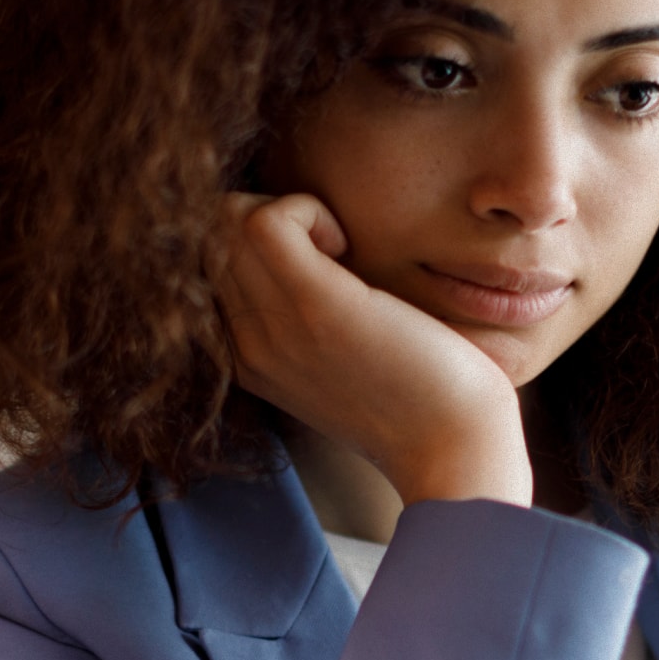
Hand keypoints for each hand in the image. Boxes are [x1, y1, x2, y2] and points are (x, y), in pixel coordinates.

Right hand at [211, 192, 530, 506]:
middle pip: (209, 237)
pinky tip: (346, 245)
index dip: (252, 241)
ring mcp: (273, 327)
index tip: (316, 263)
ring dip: (287, 211)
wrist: (453, 449)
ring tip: (338, 248)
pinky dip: (306, 210)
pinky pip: (267, 221)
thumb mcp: (342, 361)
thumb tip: (316, 259)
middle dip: (267, 216)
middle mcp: (245, 345)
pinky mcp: (314, 305)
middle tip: (330, 248)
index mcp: (247, 359)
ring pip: (226, 222)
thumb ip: (306, 322)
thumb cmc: (421, 399)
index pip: (206, 265)